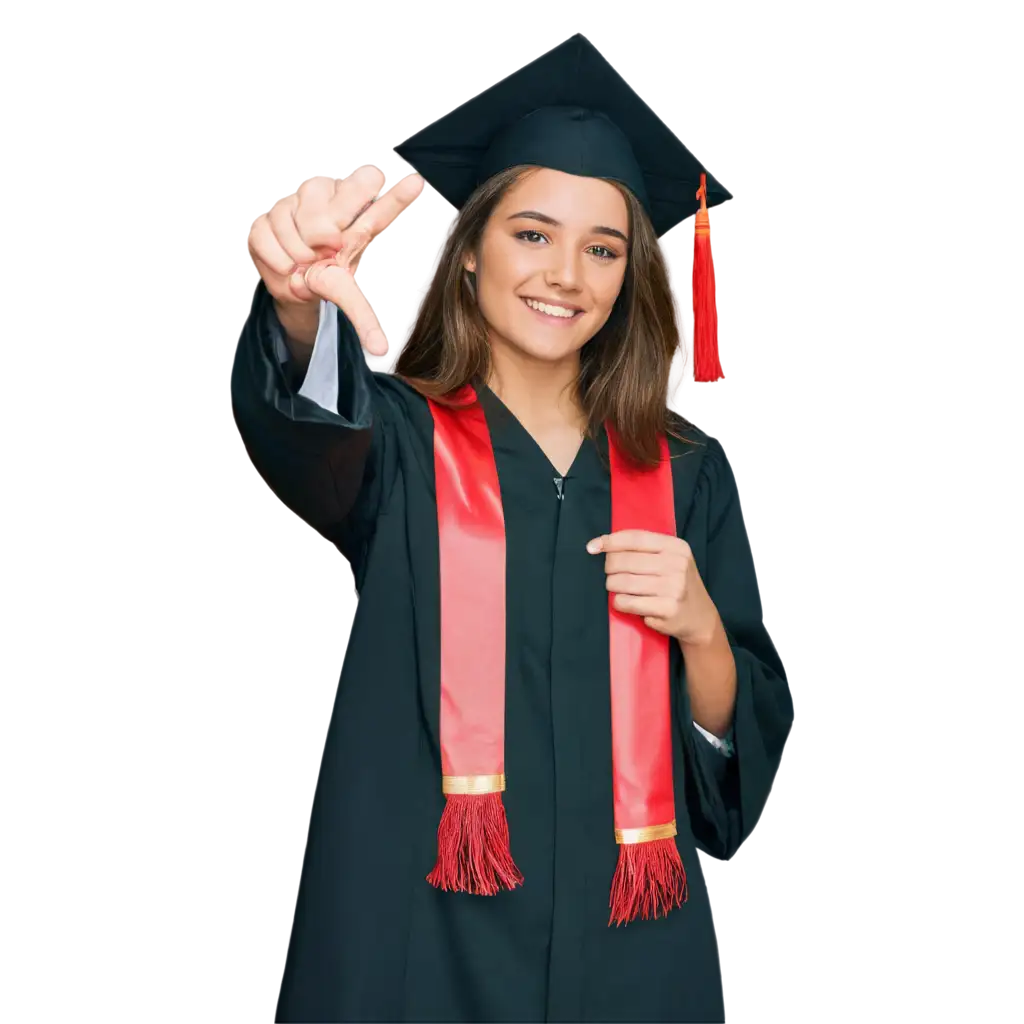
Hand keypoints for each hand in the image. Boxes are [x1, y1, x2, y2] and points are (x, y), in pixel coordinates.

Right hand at [241, 162, 441, 359]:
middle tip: (328, 245)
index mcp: (356, 223)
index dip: (397, 196)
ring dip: (295, 249)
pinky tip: (284, 264)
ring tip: (302, 265)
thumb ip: (364, 319)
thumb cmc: (327, 280)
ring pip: (289, 214)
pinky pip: (265, 232)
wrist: (292, 284)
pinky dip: (275, 255)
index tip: (418, 182)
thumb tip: (381, 352)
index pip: (380, 207)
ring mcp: (292, 206)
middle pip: (323, 190)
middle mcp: (326, 202)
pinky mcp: (263, 218)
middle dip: (322, 220)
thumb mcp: (349, 297)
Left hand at [587, 530, 720, 645]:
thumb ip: (643, 549)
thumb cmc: (676, 584)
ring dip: (612, 586)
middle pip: (625, 561)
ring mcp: (673, 587)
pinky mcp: (667, 608)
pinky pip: (627, 602)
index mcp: (676, 547)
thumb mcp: (670, 559)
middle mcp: (676, 565)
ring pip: (623, 582)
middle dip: (609, 568)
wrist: (700, 617)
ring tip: (617, 588)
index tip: (592, 547)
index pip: (635, 538)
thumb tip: (600, 543)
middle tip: (611, 574)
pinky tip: (625, 602)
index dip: (610, 541)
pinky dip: (619, 602)